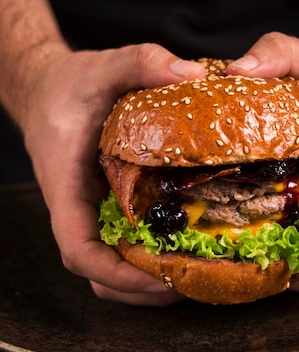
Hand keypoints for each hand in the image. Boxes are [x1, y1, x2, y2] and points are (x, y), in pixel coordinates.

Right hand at [19, 43, 205, 304]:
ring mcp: (96, 211)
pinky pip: (126, 246)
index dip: (113, 274)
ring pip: (111, 267)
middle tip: (191, 284)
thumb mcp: (105, 65)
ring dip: (147, 283)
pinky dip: (151, 259)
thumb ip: (143, 61)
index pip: (77, 249)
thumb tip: (196, 73)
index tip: (156, 280)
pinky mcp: (112, 207)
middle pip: (98, 274)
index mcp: (66, 185)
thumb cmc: (71, 84)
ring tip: (195, 278)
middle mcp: (80, 208)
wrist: (50, 88)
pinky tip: (188, 251)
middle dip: (139, 290)